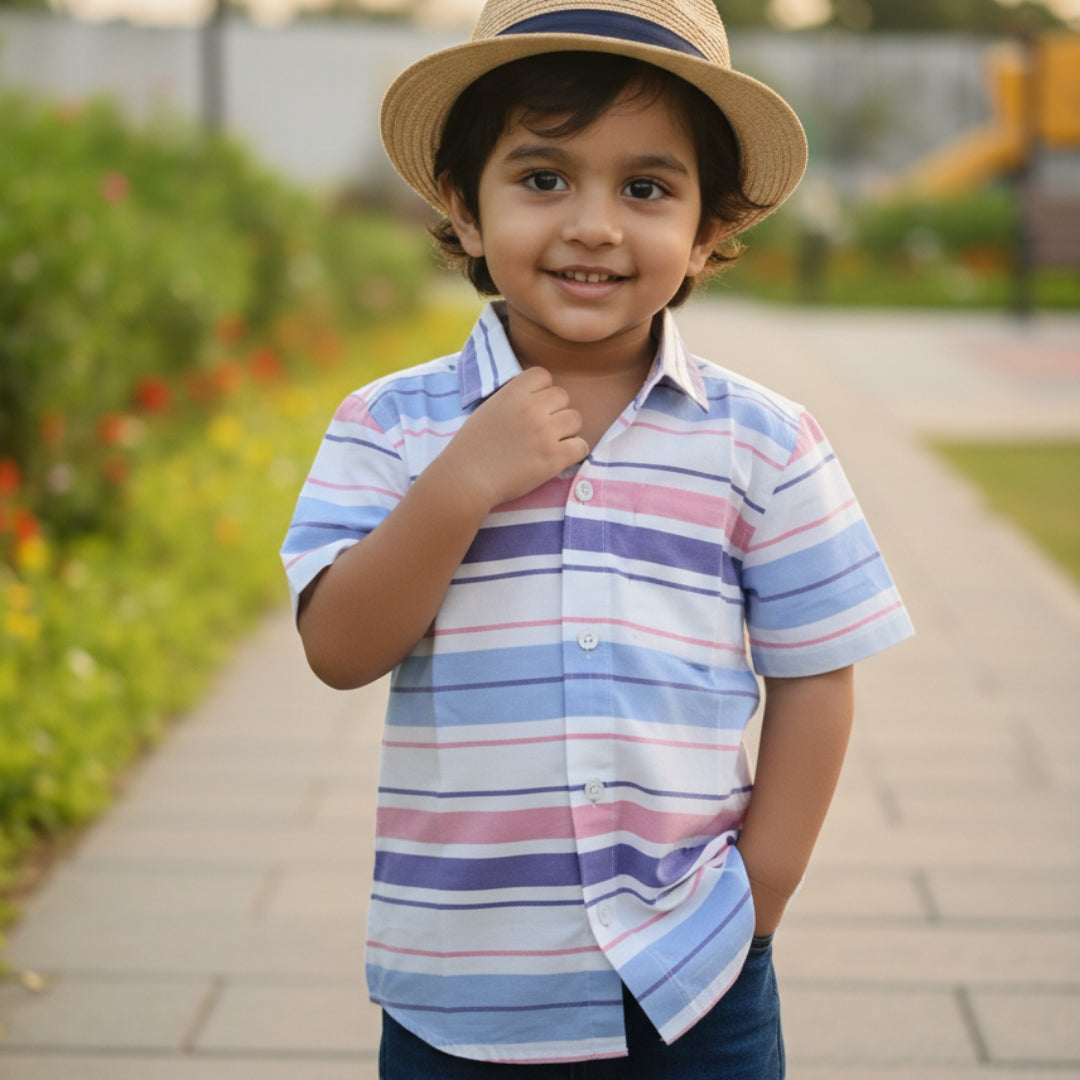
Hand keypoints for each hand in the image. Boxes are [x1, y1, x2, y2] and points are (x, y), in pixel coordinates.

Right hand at [440, 366, 587, 509]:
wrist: (466, 479)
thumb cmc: (471, 448)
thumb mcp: (488, 410)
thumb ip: (512, 399)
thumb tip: (535, 398)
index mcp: (512, 393)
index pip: (543, 375)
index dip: (541, 391)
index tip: (533, 407)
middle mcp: (531, 408)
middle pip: (563, 396)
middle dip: (554, 411)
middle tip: (541, 429)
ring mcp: (545, 433)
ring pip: (576, 419)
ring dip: (566, 431)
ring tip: (550, 444)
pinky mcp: (554, 458)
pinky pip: (581, 446)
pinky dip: (574, 452)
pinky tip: (558, 458)